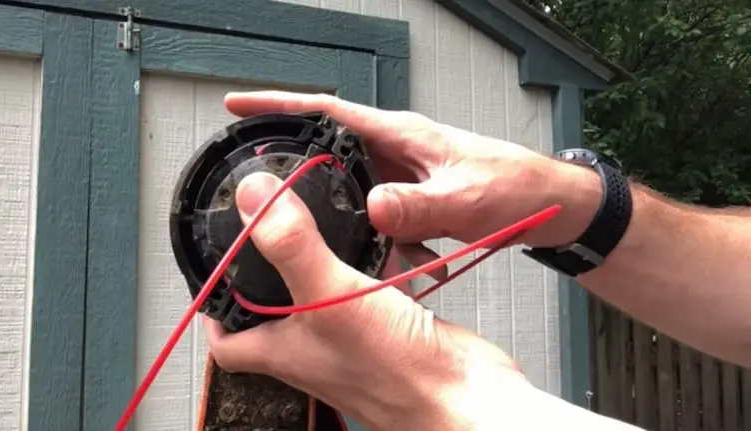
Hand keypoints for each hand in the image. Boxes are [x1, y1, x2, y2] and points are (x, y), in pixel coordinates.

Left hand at [203, 172, 527, 430]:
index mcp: (285, 350)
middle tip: (272, 232)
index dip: (214, 311)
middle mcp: (316, 346)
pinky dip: (379, 262)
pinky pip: (375, 287)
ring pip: (330, 291)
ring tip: (328, 224)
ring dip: (330, 258)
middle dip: (276, 268)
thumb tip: (254, 199)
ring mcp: (354, 337)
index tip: (214, 276)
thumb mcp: (330, 295)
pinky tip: (388, 241)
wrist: (463, 395)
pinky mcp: (391, 325)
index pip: (228, 341)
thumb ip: (290, 245)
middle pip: (278, 308)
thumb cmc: (397, 372)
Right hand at [223, 91, 600, 260]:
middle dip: (306, 185)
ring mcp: (403, 178)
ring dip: (359, 233)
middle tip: (277, 212)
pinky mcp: (414, 203)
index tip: (238, 109)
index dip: (279, 107)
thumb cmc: (516, 186)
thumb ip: (416, 205)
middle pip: (330, 160)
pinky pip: (386, 225)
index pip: (326, 112)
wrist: (550, 205)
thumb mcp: (464, 198)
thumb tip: (372, 207)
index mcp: (399, 134)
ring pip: (358, 201)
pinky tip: (415, 270)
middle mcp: (394, 152)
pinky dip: (393, 250)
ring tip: (380, 258)